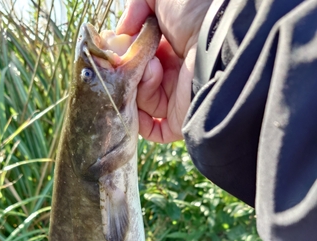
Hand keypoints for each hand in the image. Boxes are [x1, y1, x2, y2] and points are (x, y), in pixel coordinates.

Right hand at [117, 0, 212, 142]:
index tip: (120, 46)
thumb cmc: (195, 11)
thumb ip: (136, 6)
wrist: (219, 37)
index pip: (140, 57)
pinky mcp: (180, 121)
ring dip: (139, 85)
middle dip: (130, 70)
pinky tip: (138, 100)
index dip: (126, 53)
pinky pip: (152, 130)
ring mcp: (177, 99)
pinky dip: (139, 120)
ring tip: (153, 67)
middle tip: (132, 57)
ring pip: (140, 103)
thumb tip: (122, 33)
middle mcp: (175, 74)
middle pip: (137, 81)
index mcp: (173, 48)